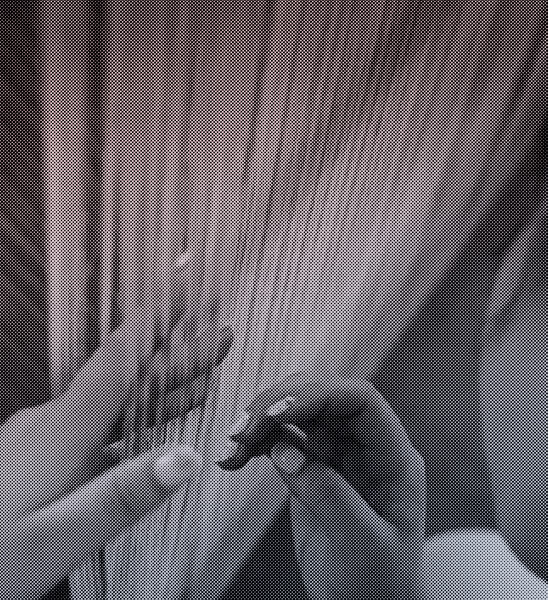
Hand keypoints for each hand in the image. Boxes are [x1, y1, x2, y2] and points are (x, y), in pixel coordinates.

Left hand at [0, 310, 231, 598]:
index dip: (161, 316)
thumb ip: (120, 496)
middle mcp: (57, 421)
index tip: (191, 282)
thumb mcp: (53, 539)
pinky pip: (109, 419)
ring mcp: (52, 435)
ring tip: (209, 359)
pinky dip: (146, 407)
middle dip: (180, 344)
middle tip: (220, 325)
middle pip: (131, 371)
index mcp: (60, 431)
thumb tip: (184, 458)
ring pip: (123, 394)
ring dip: (169, 374)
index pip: (123, 357)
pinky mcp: (49, 452)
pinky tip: (167, 407)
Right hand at [218, 374, 425, 599]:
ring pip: (298, 413)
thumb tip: (286, 450)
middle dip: (281, 403)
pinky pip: (282, 438)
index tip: (276, 411)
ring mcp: (337, 454)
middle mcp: (366, 446)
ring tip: (233, 446)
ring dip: (262, 420)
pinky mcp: (311, 467)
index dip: (319, 395)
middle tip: (244, 428)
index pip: (360, 401)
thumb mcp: (361, 544)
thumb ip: (328, 494)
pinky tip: (237, 456)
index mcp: (393, 457)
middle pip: (324, 398)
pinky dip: (257, 441)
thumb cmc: (378, 585)